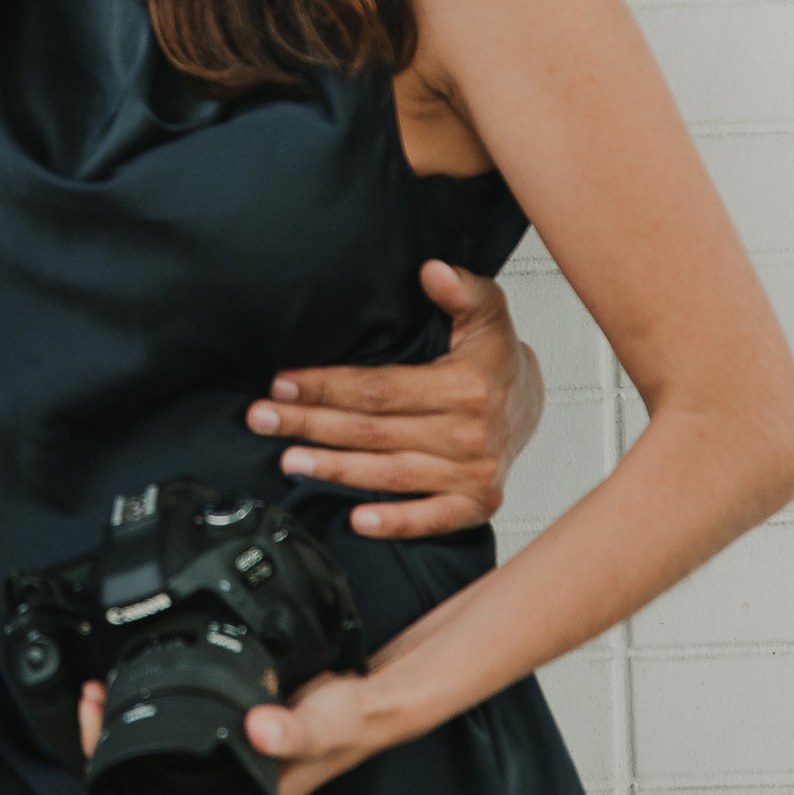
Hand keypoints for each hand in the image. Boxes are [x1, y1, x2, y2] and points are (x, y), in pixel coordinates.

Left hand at [74, 672, 411, 794]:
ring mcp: (224, 754)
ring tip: (105, 682)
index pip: (162, 794)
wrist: (371, 702)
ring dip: (128, 714)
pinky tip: (144, 672)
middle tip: (95, 692)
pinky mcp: (227, 724)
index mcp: (241, 794)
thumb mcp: (324, 726)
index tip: (99, 718)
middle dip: (109, 734)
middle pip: (147, 769)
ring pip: (158, 743)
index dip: (118, 763)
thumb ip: (294, 732)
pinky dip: (155, 695)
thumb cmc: (351, 724)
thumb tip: (258, 730)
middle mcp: (226, 779)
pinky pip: (178, 715)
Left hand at [246, 260, 542, 538]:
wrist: (530, 403)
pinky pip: (432, 519)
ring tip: (289, 461)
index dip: (327, 386)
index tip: (282, 383)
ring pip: (390, 474)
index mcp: (468, 387)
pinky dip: (396, 523)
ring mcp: (475, 474)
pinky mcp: (478, 504)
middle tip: (263, 419)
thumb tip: (432, 271)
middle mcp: (471, 434)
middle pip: (374, 431)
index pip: (380, 389)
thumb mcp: (486, 311)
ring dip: (335, 470)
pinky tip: (357, 520)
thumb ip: (461, 288)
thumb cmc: (495, 357)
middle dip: (311, 424)